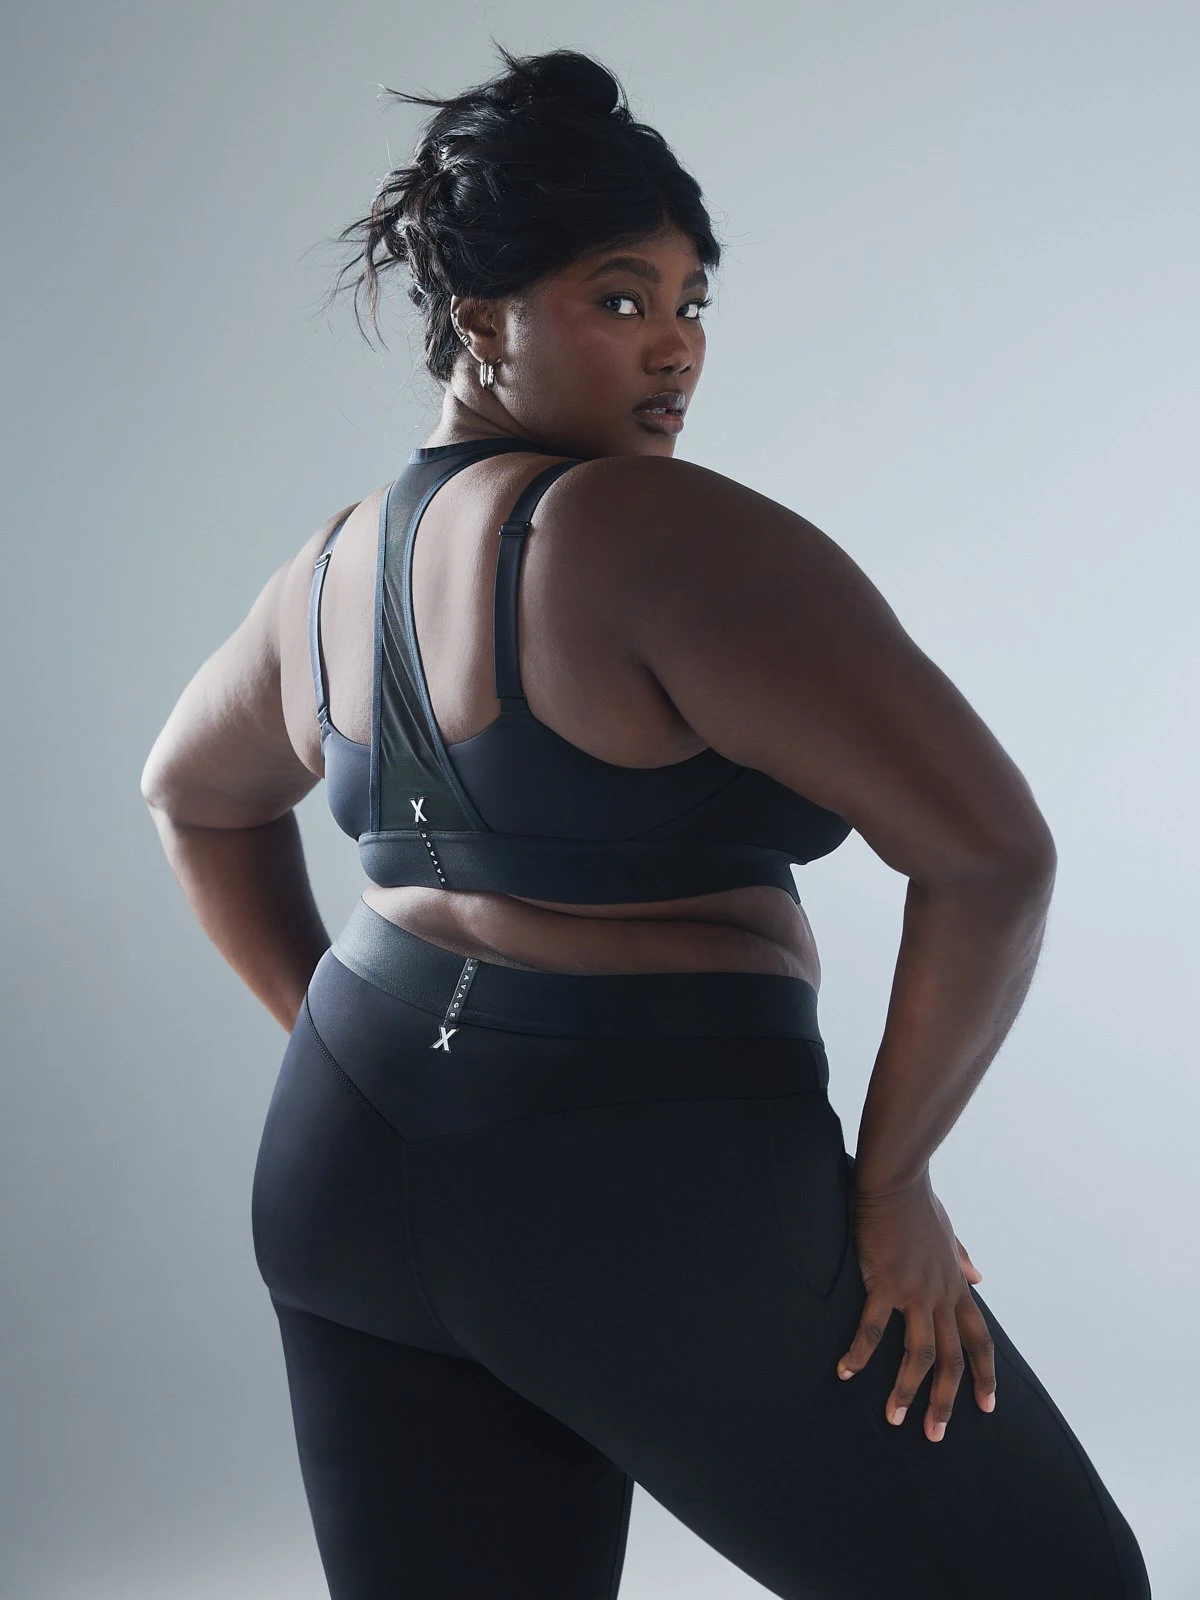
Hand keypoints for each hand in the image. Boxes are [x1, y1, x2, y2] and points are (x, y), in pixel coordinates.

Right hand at [835, 1171, 996, 1442]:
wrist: (896, 1180)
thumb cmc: (918, 1203)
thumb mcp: (948, 1234)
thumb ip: (962, 1259)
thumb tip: (980, 1276)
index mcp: (955, 1285)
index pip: (979, 1338)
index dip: (985, 1374)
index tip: (987, 1406)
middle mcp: (940, 1294)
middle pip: (952, 1358)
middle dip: (946, 1401)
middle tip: (935, 1433)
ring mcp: (915, 1291)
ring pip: (920, 1353)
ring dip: (908, 1389)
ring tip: (895, 1418)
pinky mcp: (885, 1282)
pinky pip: (873, 1327)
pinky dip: (860, 1352)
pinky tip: (846, 1370)